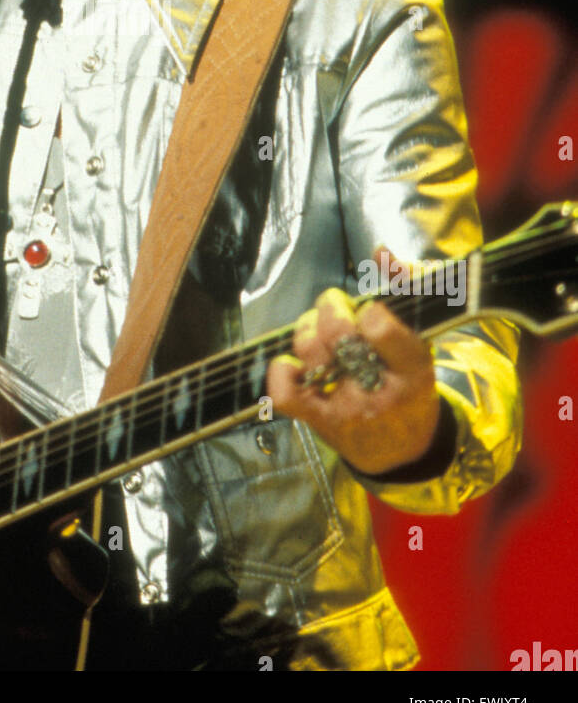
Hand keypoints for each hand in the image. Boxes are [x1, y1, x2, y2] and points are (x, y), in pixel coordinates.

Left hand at [266, 248, 440, 475]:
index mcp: (413, 369)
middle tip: (334, 306)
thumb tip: (380, 251)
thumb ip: (406, 290)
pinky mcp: (318, 421)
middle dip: (329, 308)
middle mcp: (379, 390)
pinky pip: (286, 393)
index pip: (381, 329)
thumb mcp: (420, 341)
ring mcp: (346, 409)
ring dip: (307, 329)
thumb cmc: (409, 384)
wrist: (402, 451)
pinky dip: (281, 369)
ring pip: (311, 353)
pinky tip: (294, 363)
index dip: (368, 310)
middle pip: (339, 335)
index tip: (369, 311)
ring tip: (317, 330)